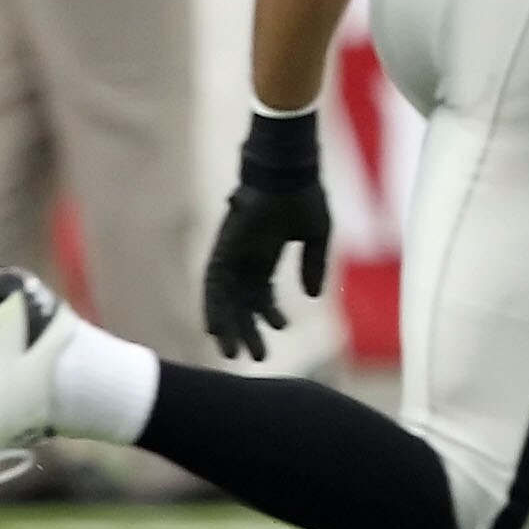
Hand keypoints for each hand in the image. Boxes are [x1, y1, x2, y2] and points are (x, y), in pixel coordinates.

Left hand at [203, 112, 331, 359]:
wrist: (288, 172)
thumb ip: (313, 267)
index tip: (282, 328)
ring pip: (224, 299)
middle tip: (256, 357)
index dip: (269, 314)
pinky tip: (215, 328)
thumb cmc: (304, 195)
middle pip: (241, 303)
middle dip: (248, 330)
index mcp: (265, 254)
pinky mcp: (224, 250)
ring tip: (232, 353)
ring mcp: (232, 254)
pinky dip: (213, 307)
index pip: (261, 294)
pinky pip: (213, 284)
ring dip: (228, 326)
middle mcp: (245, 258)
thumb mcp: (316, 237)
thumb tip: (312, 297)